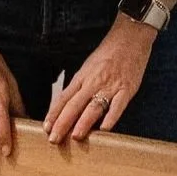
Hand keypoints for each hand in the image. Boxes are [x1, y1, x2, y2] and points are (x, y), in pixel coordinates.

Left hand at [44, 16, 155, 143]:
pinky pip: (118, 105)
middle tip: (54, 139)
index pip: (64, 97)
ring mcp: (110, 86)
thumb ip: (80, 85)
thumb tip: (67, 105)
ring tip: (75, 137)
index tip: (46, 128)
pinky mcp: (127, 89)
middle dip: (63, 123)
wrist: (130, 36)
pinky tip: (105, 129)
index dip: (54, 114)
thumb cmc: (108, 52)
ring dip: (84, 122)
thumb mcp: (88, 66)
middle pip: (75, 105)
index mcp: (83, 76)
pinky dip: (111, 117)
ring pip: (94, 106)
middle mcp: (94, 82)